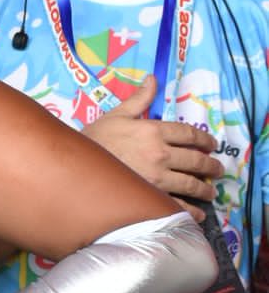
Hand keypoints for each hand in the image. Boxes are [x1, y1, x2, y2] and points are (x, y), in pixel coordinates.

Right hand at [83, 75, 221, 214]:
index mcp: (153, 130)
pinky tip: (197, 214)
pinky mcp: (149, 196)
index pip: (189, 134)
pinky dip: (191, 212)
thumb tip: (152, 79)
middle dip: (211, 166)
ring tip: (210, 192)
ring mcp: (156, 177)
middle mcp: (160, 153)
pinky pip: (176, 205)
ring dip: (205, 189)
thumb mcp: (116, 115)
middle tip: (217, 170)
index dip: (205, 140)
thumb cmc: (94, 139)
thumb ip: (139, 98)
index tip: (212, 145)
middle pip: (196, 159)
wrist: (74, 166)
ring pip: (191, 183)